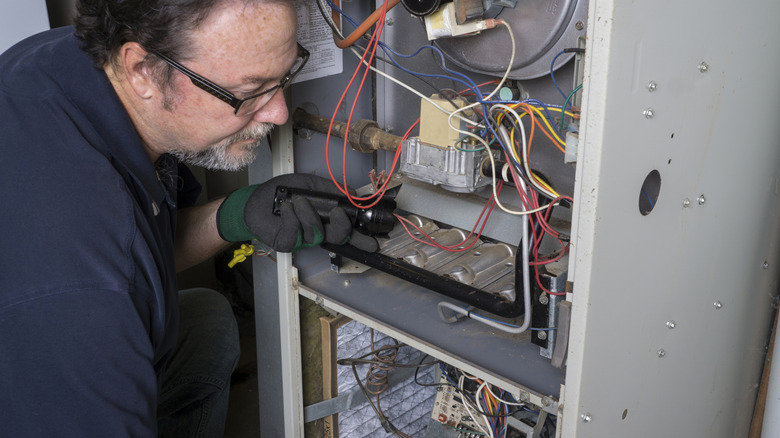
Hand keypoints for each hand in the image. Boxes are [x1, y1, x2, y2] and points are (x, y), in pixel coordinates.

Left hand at [217, 174, 377, 252]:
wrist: (257, 199)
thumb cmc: (283, 192)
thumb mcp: (310, 184)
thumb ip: (332, 189)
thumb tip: (353, 192)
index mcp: (326, 220)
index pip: (348, 232)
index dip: (361, 239)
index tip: (374, 242)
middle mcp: (317, 231)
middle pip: (338, 238)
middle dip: (342, 227)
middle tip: (339, 213)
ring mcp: (302, 240)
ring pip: (316, 234)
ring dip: (309, 214)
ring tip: (298, 201)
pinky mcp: (286, 243)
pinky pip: (295, 233)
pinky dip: (292, 218)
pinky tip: (286, 208)